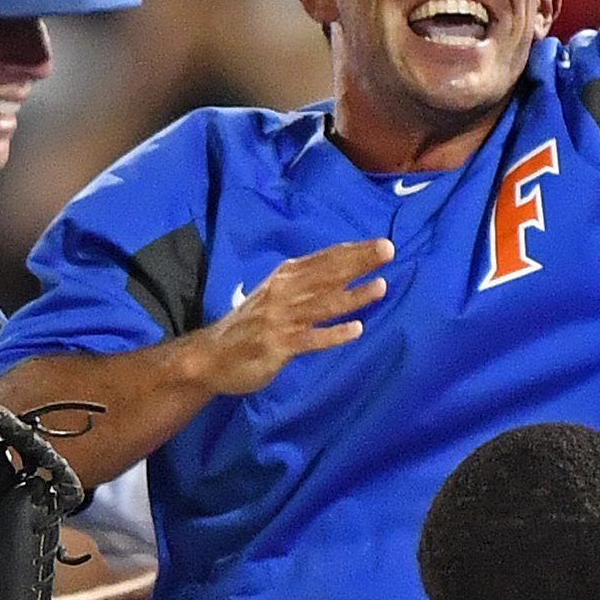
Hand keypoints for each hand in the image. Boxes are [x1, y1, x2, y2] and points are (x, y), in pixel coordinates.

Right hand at [189, 240, 390, 396]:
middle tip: (388, 250)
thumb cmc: (250, 324)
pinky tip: (356, 330)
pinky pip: (311, 339)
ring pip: (323, 304)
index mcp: (285, 277)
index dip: (353, 250)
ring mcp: (281, 319)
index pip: (324, 259)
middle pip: (328, 274)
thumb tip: (343, 273)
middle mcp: (284, 292)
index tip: (381, 243)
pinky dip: (334, 334)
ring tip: (381, 287)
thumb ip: (304, 284)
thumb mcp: (275, 295)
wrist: (210, 356)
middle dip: (359, 262)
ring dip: (353, 296)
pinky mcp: (279, 345)